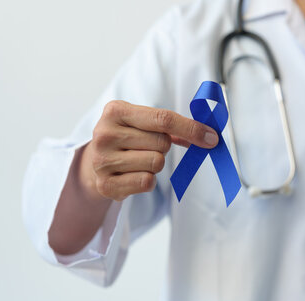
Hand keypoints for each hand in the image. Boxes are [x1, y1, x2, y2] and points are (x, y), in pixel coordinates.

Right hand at [80, 100, 218, 201]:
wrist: (93, 164)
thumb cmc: (125, 139)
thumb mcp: (141, 122)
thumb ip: (171, 125)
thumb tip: (208, 135)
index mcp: (115, 111)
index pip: (163, 119)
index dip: (191, 129)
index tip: (211, 137)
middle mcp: (105, 134)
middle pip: (162, 143)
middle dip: (163, 147)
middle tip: (146, 147)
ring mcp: (102, 160)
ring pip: (156, 163)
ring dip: (155, 164)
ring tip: (138, 161)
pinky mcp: (106, 185)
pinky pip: (147, 182)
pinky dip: (147, 180)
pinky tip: (133, 174)